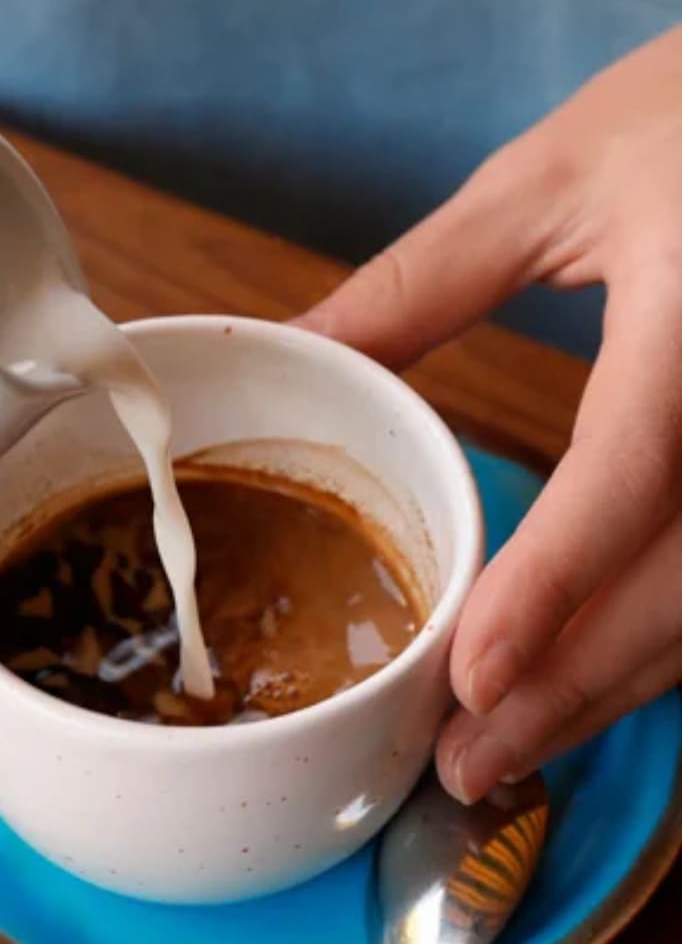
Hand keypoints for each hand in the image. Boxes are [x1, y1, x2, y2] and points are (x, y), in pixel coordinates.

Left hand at [299, 26, 681, 803]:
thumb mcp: (546, 181)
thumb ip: (418, 285)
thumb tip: (297, 353)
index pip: (632, 474)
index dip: (556, 586)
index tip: (472, 677)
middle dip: (574, 687)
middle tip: (466, 763)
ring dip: (614, 687)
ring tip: (507, 745)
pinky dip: (653, 639)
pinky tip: (588, 676)